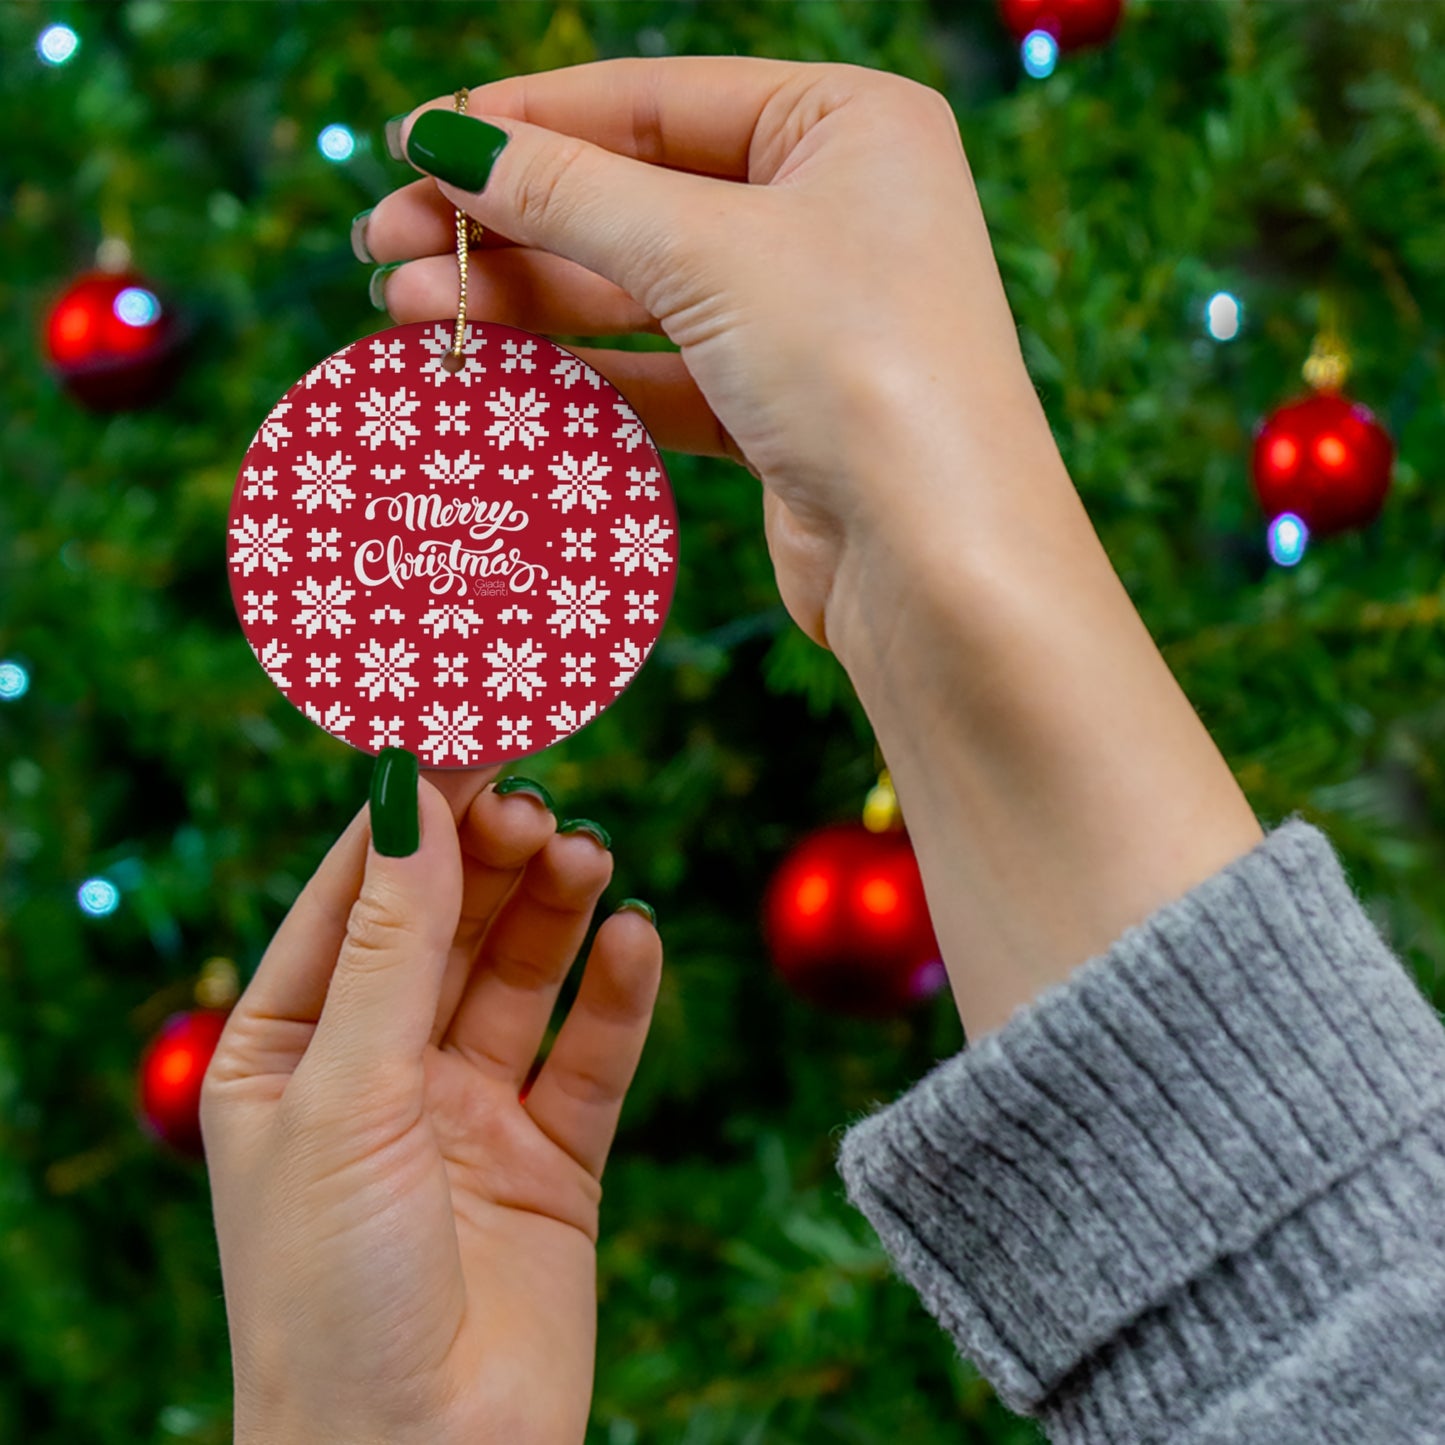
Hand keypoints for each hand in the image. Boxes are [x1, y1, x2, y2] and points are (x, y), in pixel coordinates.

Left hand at [201, 765, 661, 1444]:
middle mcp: (379, 1069)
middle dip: (489, 856)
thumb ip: (392, 942)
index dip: (412, 811)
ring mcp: (468, 1111)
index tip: (470, 731)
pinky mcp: (552, 1158)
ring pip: (521, 973)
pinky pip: (591, 1053)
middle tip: (537, 801)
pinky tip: (635, 940)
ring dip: (554, 908)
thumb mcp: (346, 1095)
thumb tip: (412, 794)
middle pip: (446, 921)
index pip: (355, 893)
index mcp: (289, 1049)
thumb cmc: (331, 1294)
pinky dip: (617, 994)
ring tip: (586, 856)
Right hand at [361, 56, 1054, 656]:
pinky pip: (660, 374)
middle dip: (507, 223)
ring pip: (638, 293)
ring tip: (407, 312)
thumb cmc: (859, 368)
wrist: (939, 564)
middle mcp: (834, 212)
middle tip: (384, 244)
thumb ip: (569, 193)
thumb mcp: (706, 252)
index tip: (413, 143)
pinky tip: (491, 374)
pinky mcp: (781, 412)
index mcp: (847, 125)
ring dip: (523, 302)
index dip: (525, 121)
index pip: (654, 101)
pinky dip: (578, 375)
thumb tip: (447, 141)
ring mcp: (808, 317)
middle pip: (635, 198)